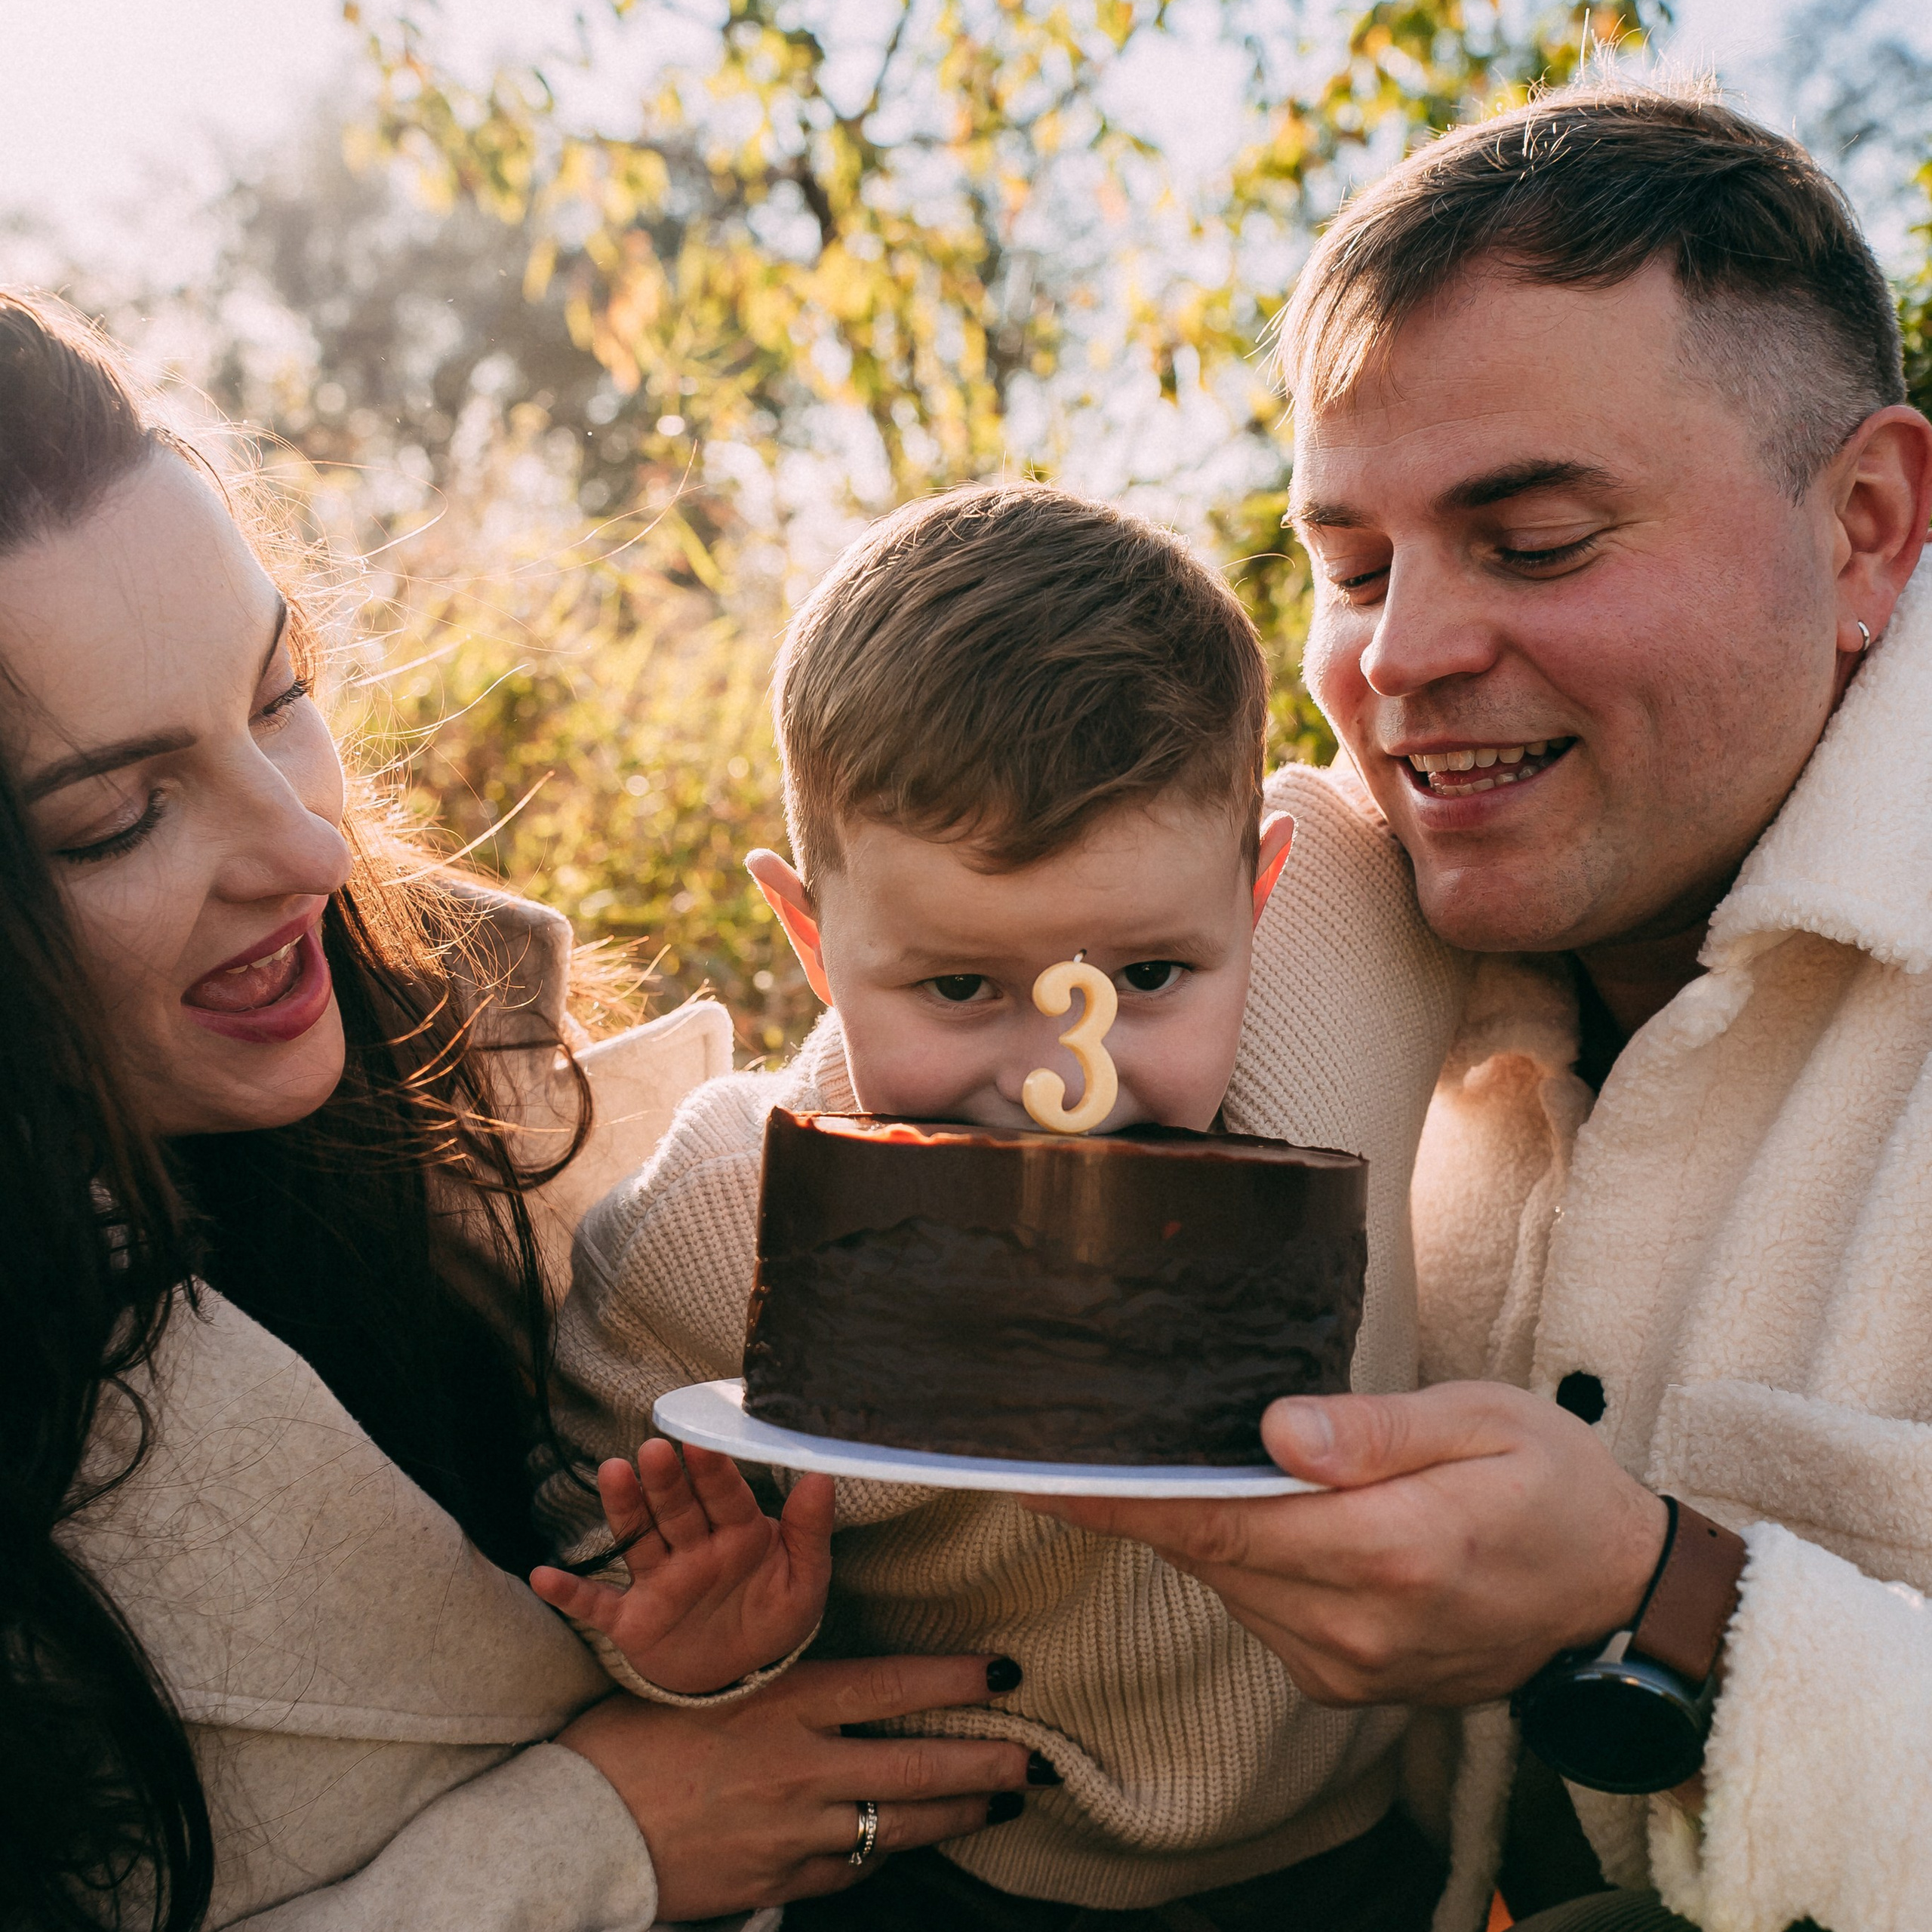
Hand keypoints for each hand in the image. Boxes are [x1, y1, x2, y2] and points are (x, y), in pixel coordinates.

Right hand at [531, 1440, 833, 1694]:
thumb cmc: (771, 1617)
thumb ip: (810, 1532)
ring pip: (639, 1539)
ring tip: (613, 1474)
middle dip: (667, 1482)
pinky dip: (570, 1594)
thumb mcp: (804, 1581)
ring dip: (625, 1509)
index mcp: (738, 1535)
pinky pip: (597, 1605)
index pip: (725, 1498)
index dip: (714, 1473)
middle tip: (654, 1451)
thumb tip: (822, 1477)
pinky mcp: (632, 1620)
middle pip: (677, 1509)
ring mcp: (660, 1581)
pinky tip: (543, 1576)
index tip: (702, 1444)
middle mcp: (694, 1550)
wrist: (738, 1677)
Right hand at [557, 1654, 1033, 1917]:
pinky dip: (884, 1853)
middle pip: (919, 1767)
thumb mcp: (716, 1682)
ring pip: (899, 1826)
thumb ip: (785, 1684)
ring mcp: (796, 1833)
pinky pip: (852, 1868)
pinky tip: (905, 1842)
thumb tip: (844, 1677)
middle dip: (987, 1763)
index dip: (957, 1681)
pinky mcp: (780, 1882)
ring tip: (998, 1803)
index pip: (895, 1686)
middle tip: (1036, 1758)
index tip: (1004, 1672)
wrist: (581, 1823)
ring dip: (957, 1816)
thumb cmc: (637, 1733)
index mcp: (787, 1701)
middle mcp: (804, 1767)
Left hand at [1025, 1381, 1667, 1705]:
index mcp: (1393, 1551)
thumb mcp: (1483, 1421)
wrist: (1615, 1594)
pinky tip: (1259, 1513)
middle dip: (1151, 1500)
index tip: (1050, 1479)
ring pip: (1231, 1583)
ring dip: (1203, 1528)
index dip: (1130, 1502)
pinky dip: (1244, 1561)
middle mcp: (1360, 1624)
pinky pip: (1262, 1611)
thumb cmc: (1554, 1485)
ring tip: (1176, 1461)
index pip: (1225, 1523)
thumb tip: (1275, 1431)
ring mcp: (1352, 1665)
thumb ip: (1376, 1431)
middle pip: (1214, 1552)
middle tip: (1086, 1441)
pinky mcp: (1349, 1681)